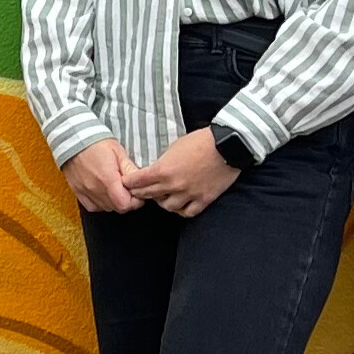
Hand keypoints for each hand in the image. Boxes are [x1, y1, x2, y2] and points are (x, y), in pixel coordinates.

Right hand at [63, 139, 138, 214]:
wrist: (73, 139)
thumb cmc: (96, 143)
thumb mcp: (118, 152)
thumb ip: (130, 169)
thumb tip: (140, 182)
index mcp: (108, 179)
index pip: (125, 205)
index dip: (135, 202)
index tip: (136, 192)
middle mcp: (95, 189)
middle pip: (116, 208)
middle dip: (126, 201)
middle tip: (127, 188)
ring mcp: (85, 191)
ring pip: (105, 208)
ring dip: (113, 202)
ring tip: (115, 188)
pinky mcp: (77, 191)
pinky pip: (92, 206)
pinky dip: (100, 203)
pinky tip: (103, 193)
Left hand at [125, 129, 241, 217]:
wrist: (227, 146)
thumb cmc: (200, 141)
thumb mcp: (174, 147)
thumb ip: (163, 162)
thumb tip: (154, 170)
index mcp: (163, 170)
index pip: (138, 182)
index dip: (129, 183)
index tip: (126, 183)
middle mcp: (173, 185)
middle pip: (149, 195)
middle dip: (140, 193)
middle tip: (137, 192)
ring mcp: (189, 194)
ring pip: (167, 207)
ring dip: (162, 202)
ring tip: (162, 196)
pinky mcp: (204, 200)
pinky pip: (187, 212)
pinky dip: (182, 209)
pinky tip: (180, 204)